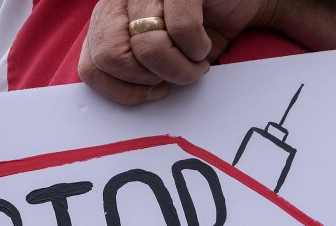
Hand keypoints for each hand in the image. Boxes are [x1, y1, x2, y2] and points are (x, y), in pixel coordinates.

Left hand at [79, 0, 271, 104]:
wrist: (245, 2)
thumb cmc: (201, 32)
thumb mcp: (161, 58)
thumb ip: (133, 69)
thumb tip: (121, 105)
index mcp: (108, 20)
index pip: (90, 67)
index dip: (122, 91)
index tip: (153, 90)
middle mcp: (120, 1)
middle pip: (108, 56)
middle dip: (147, 79)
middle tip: (172, 75)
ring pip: (147, 48)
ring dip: (180, 68)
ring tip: (195, 61)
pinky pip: (181, 30)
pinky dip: (198, 48)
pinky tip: (204, 43)